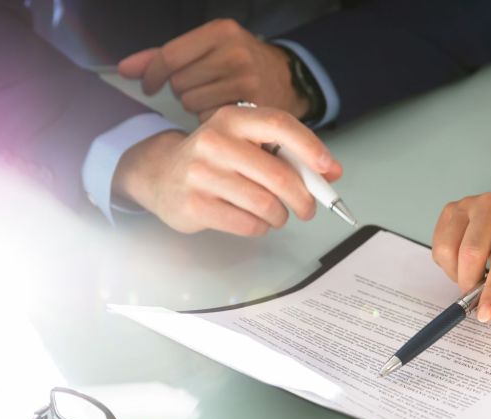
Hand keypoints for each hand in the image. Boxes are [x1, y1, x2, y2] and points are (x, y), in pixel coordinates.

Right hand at [112, 105, 341, 235]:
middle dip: (304, 199)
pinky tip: (254, 221)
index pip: (279, 125)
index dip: (310, 148)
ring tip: (277, 214)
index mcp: (232, 119)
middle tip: (308, 208)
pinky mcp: (195, 205)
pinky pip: (247, 224)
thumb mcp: (246, 143)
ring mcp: (202, 174)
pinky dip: (260, 227)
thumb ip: (287, 154)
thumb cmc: (214, 160)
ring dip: (280, 216)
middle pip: (279, 175)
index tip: (328, 168)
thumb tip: (331, 173)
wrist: (159, 174)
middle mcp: (215, 141)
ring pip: (265, 204)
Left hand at [118, 19, 307, 121]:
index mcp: (220, 31)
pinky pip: (209, 119)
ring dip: (194, 105)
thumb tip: (124, 69)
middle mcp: (235, 53)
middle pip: (180, 83)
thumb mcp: (205, 48)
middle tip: (199, 88)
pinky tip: (223, 111)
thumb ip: (162, 57)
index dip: (152, 75)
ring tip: (212, 98)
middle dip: (182, 89)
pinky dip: (209, 119)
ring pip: (192, 103)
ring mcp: (246, 80)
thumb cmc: (237, 63)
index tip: (150, 85)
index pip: (170, 55)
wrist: (286, 79)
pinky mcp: (252, 106)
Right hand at [431, 178, 490, 321]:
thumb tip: (482, 301)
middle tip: (475, 298)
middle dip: (469, 283)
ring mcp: (468, 205)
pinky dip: (448, 265)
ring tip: (472, 276)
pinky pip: (439, 247)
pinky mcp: (451, 211)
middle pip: (471, 252)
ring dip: (457, 274)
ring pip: (448, 250)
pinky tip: (463, 263)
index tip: (485, 315)